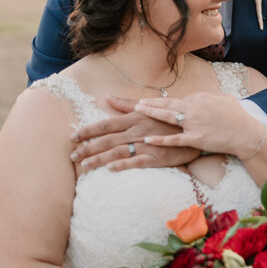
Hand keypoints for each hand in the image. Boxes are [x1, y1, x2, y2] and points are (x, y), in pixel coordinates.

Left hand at [70, 96, 200, 170]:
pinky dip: (124, 164)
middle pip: (107, 140)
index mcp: (134, 118)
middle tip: (72, 156)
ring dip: (100, 159)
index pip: (105, 125)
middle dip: (87, 148)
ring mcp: (147, 144)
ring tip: (84, 166)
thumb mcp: (148, 107)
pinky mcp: (158, 156)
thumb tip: (108, 98)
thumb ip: (127, 104)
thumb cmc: (169, 118)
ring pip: (118, 151)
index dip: (87, 131)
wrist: (194, 128)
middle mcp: (137, 130)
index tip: (72, 137)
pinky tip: (111, 169)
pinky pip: (138, 161)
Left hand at [135, 93, 263, 158]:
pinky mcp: (195, 138)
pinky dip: (160, 139)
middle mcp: (194, 108)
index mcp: (200, 98)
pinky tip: (148, 139)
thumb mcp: (226, 99)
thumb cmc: (239, 117)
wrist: (247, 134)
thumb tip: (208, 95)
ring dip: (151, 112)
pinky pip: (174, 139)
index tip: (156, 104)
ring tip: (137, 110)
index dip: (167, 104)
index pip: (179, 100)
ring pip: (167, 116)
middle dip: (151, 102)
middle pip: (167, 103)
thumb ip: (214, 96)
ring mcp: (194, 123)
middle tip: (137, 102)